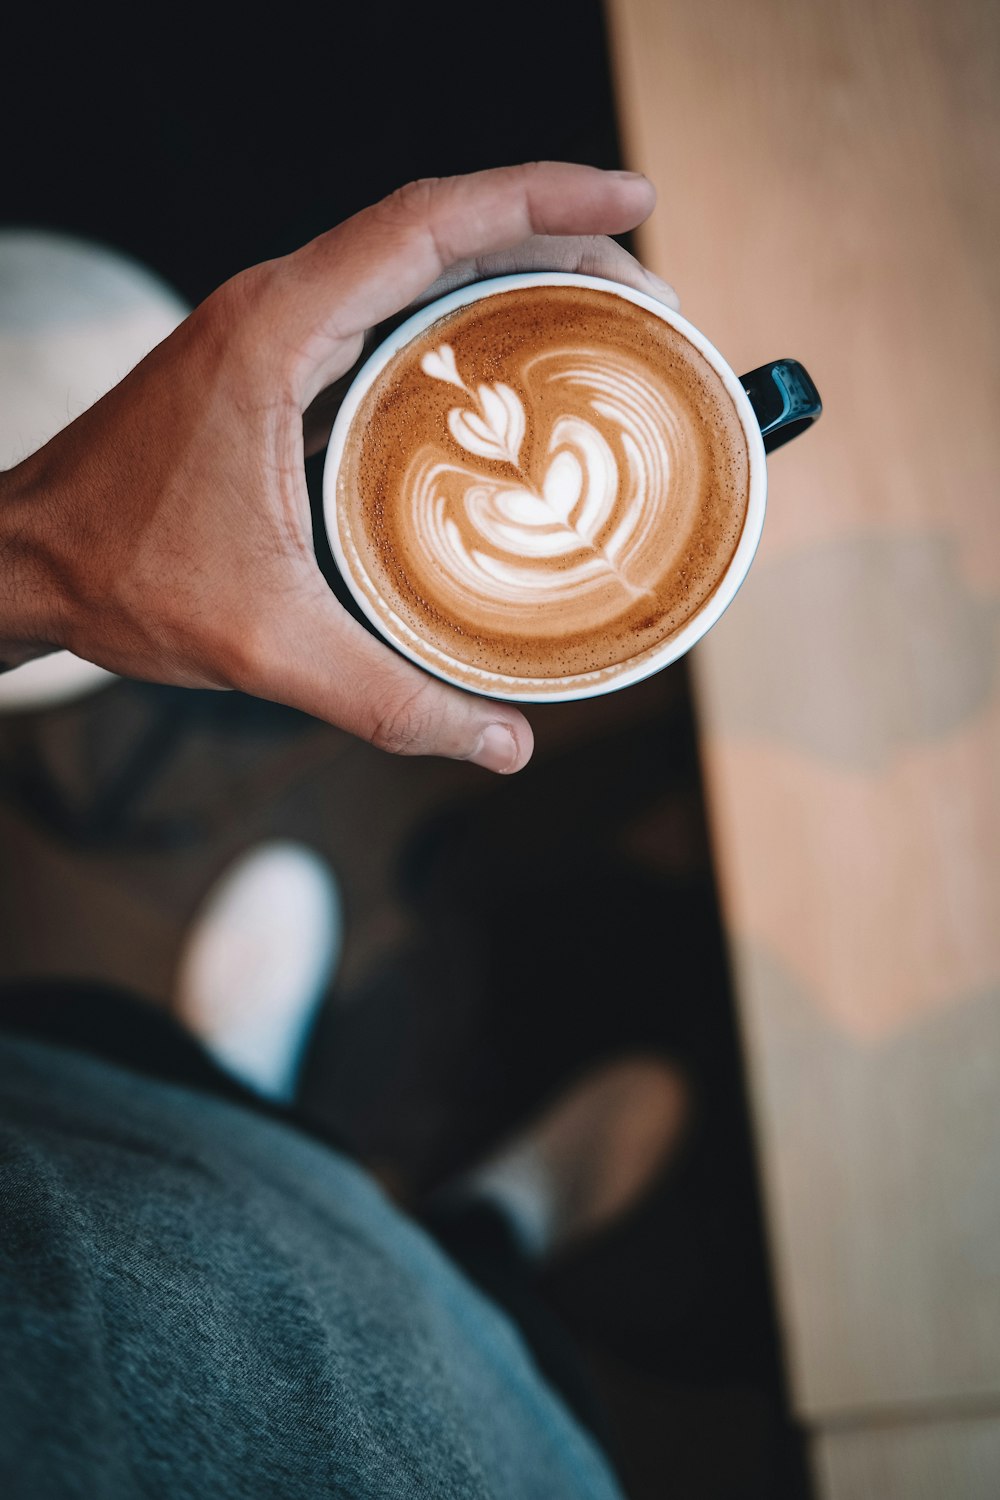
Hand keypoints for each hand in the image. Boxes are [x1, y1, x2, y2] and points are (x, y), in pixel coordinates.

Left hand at [1, 163, 675, 772]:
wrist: (24, 558)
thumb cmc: (120, 577)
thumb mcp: (268, 647)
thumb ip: (392, 700)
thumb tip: (504, 749)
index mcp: (277, 333)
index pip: (430, 224)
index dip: (543, 199)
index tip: (634, 204)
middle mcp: (276, 305)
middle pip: (441, 228)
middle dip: (555, 237)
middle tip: (648, 295)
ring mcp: (270, 325)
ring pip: (412, 259)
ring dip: (509, 267)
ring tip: (601, 312)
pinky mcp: (268, 360)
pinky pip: (382, 305)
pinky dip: (457, 311)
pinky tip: (504, 364)